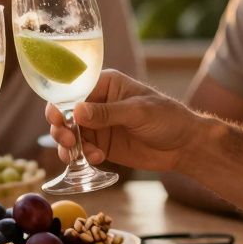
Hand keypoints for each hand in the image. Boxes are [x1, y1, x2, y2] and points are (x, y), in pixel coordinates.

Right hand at [46, 69, 202, 171]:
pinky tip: (96, 159)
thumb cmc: (167, 118)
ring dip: (67, 144)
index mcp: (105, 84)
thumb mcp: (138, 112)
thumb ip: (107, 113)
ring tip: (76, 154)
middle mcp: (97, 103)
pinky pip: (81, 150)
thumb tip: (76, 111)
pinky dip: (80, 156)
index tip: (57, 118)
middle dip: (60, 127)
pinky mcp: (101, 145)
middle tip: (68, 140)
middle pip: (65, 113)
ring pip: (69, 133)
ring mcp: (98, 125)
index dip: (60, 104)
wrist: (185, 146)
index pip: (73, 90)